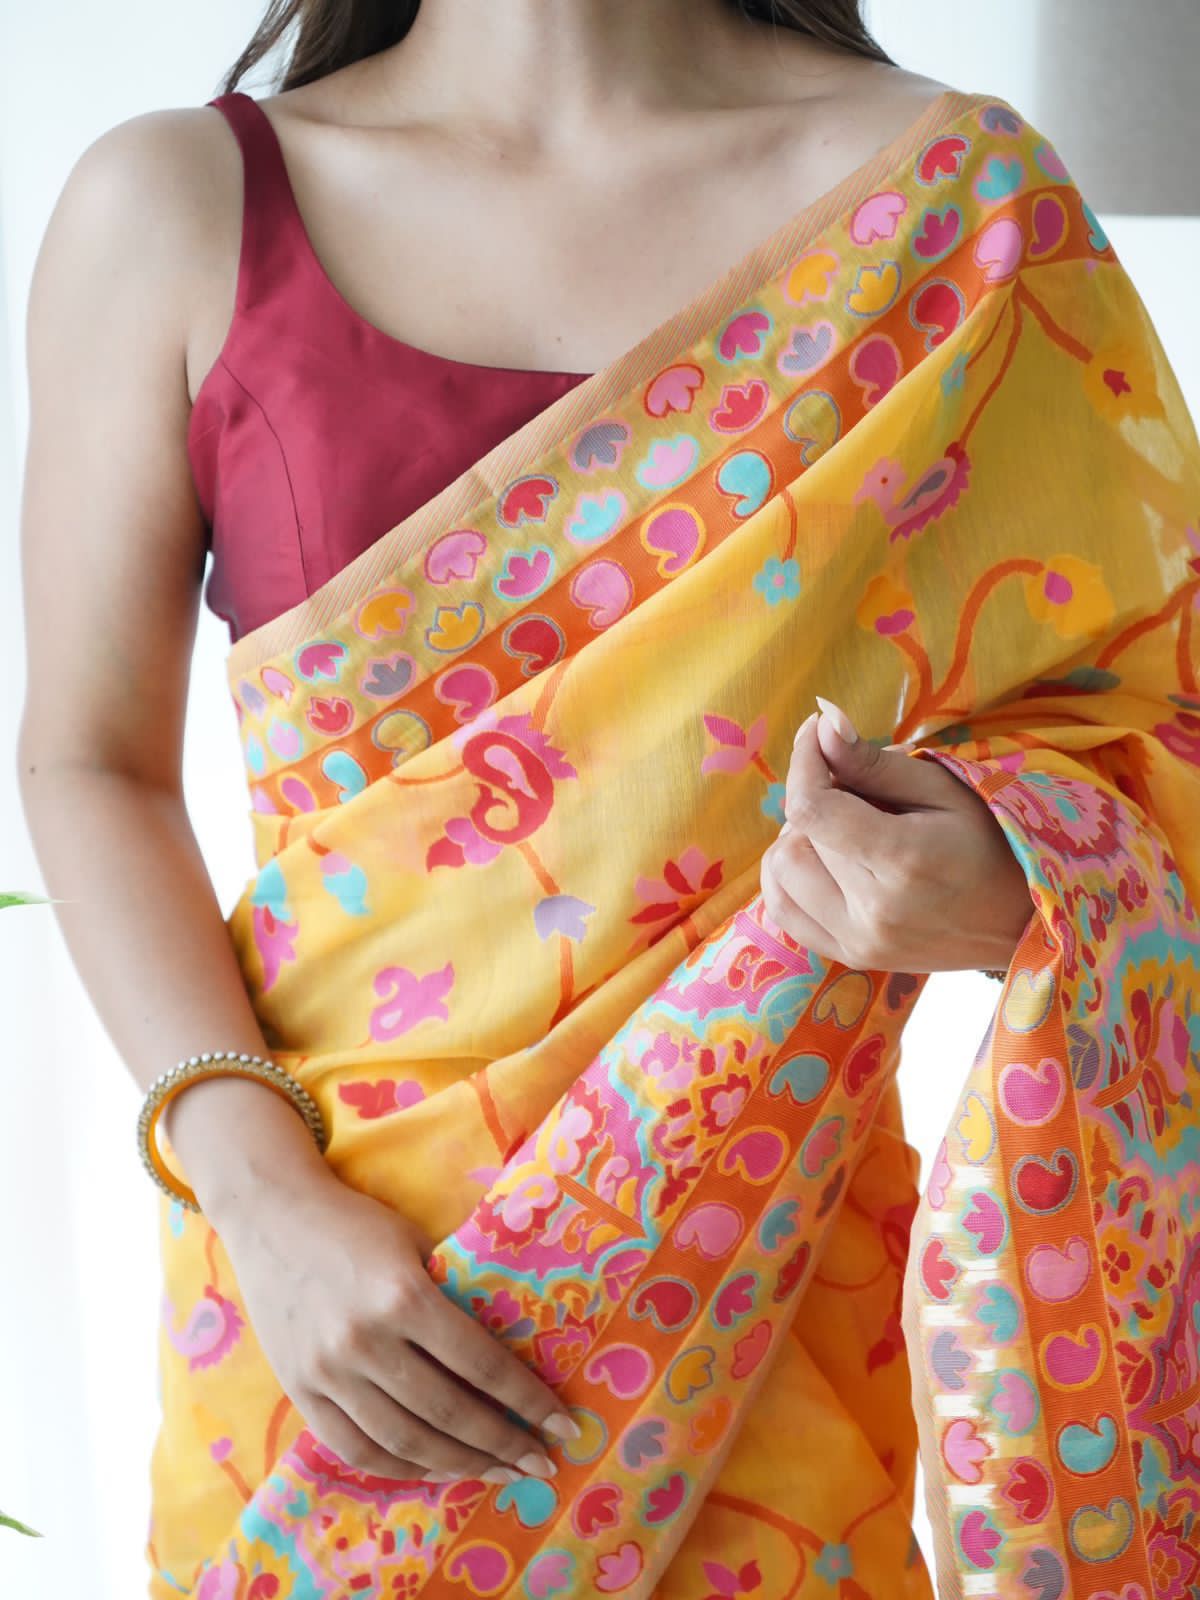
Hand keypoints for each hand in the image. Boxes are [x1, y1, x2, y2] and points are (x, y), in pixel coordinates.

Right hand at [213, 1160, 578, 1484]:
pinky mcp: (300, 1391)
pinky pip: (357, 1448)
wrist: (271, 1214)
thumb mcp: (416, 1243)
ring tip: (501, 1472)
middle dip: (504, 1444)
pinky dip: (402, 1468)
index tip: (564, 1425)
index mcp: (402, 1295)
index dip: (528, 1400)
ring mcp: (327, 1372)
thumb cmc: (357, 1223)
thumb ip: (454, 1294)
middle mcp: (365, 1340)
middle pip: (448, 1413)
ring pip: (405, 1442)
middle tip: (542, 1463)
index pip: (480, 1364)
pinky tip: (439, 1468)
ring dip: (461, 1465)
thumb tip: (514, 1346)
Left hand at [759, 697, 1032, 972]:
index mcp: (903, 861)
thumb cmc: (989, 844)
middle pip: (797, 835)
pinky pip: (781, 908)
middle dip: (816, 799)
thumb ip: (873, 762)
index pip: (812, 809)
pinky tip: (823, 860)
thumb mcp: (944, 790)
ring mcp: (857, 942)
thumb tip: (821, 722)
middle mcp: (873, 912)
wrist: (1017, 922)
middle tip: (856, 793)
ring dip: (798, 838)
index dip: (804, 763)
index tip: (817, 737)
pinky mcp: (847, 957)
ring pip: (780, 871)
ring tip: (842, 831)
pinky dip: (789, 875)